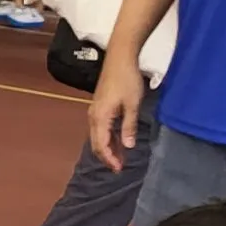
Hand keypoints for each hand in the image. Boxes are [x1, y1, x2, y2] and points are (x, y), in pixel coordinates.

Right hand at [89, 52, 145, 171]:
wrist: (120, 57)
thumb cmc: (127, 79)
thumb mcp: (132, 105)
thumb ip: (129, 126)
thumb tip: (128, 146)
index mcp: (100, 117)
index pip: (102, 145)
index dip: (110, 159)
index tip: (120, 169)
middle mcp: (93, 116)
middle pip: (97, 143)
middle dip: (107, 156)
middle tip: (119, 167)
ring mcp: (95, 111)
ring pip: (98, 136)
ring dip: (108, 147)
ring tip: (120, 156)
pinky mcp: (99, 106)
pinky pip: (100, 128)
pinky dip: (107, 137)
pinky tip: (117, 140)